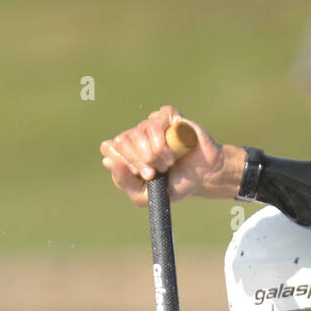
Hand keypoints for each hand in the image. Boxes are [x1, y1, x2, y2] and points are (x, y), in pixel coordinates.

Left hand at [99, 105, 240, 206]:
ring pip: (138, 133)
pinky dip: (162, 144)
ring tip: (168, 163)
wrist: (204, 176)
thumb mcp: (146, 195)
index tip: (140, 174)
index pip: (109, 148)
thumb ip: (125, 182)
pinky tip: (173, 152)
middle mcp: (136, 135)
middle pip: (122, 140)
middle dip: (139, 161)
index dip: (123, 162)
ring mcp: (151, 123)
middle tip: (155, 173)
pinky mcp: (167, 115)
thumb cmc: (175, 185)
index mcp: (127, 153)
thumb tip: (107, 160)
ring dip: (154, 155)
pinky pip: (154, 124)